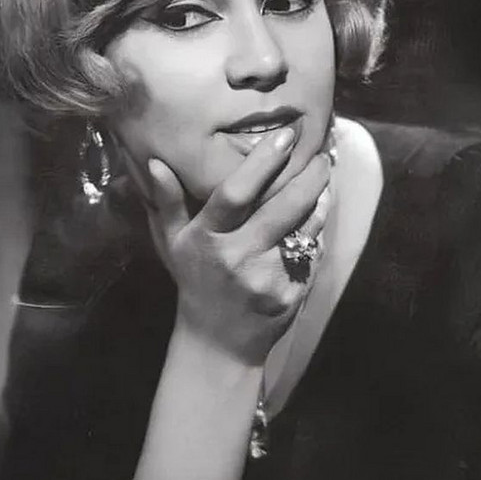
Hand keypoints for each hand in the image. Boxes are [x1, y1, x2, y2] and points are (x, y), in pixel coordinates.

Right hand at [143, 128, 332, 365]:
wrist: (217, 343)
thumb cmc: (195, 282)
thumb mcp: (173, 244)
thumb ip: (168, 202)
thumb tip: (156, 162)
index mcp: (207, 239)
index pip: (235, 194)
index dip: (262, 163)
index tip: (285, 136)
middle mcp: (237, 257)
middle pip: (281, 208)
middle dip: (307, 177)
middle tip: (323, 154)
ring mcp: (267, 277)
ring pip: (304, 228)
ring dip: (319, 199)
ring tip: (324, 177)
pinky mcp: (291, 293)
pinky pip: (311, 252)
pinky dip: (317, 230)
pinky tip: (319, 213)